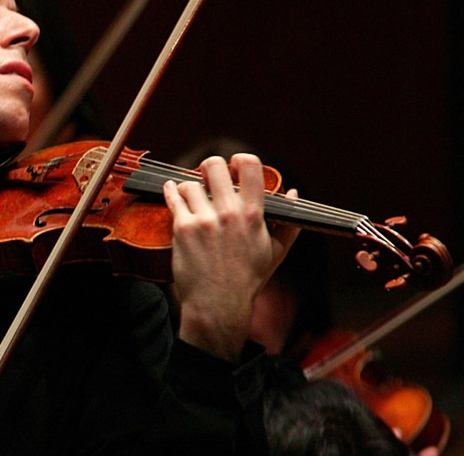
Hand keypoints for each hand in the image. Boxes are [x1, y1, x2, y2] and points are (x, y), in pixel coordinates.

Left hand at [163, 153, 298, 360]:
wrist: (218, 305)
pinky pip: (173, 199)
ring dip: (188, 187)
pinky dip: (170, 192)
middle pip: (214, 166)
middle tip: (206, 175)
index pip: (250, 166)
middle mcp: (229, 214)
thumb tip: (294, 193)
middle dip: (208, 167)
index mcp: (253, 215)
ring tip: (190, 196)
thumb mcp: (276, 251)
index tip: (232, 165)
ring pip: (190, 183)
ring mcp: (204, 220)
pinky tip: (170, 191)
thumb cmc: (248, 279)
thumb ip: (288, 221)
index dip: (239, 159)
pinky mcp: (182, 229)